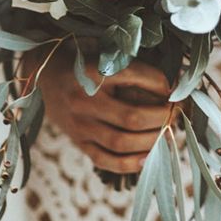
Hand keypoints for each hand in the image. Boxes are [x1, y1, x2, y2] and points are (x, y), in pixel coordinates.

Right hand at [35, 45, 171, 174]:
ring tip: (166, 133)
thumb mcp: (107, 57)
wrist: (46, 75)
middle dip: (162, 117)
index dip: (161, 84)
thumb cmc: (86, 64)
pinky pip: (105, 160)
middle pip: (132, 117)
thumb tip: (172, 89)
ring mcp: (79, 124)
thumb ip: (136, 71)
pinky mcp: (78, 141)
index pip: (135, 77)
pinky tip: (147, 157)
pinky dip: (130, 163)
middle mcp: (84, 100)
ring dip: (151, 140)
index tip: (174, 89)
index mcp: (93, 72)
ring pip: (121, 142)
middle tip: (175, 114)